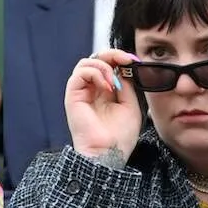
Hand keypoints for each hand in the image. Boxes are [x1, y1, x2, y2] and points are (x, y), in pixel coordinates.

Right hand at [65, 49, 141, 166]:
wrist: (109, 153)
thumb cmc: (120, 136)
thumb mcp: (131, 104)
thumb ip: (127, 84)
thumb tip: (123, 67)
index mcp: (104, 92)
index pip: (108, 64)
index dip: (120, 58)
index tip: (134, 61)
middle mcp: (91, 90)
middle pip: (96, 58)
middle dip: (112, 54)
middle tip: (126, 60)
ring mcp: (81, 92)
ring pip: (86, 62)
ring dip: (104, 66)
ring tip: (114, 82)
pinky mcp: (72, 96)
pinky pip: (80, 73)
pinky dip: (95, 73)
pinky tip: (107, 87)